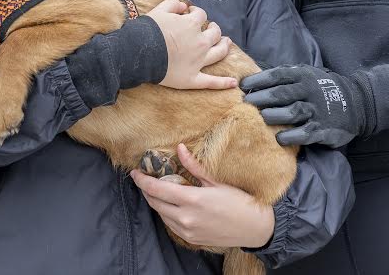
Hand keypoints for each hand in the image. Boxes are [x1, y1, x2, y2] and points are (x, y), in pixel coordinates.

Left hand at [130, 143, 274, 248]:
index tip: (135, 173)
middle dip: (146, 190)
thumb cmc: (238, 201)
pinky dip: (166, 212)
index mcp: (191, 199)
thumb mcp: (216, 181)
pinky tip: (171, 204)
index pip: (157, 189)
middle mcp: (185, 217)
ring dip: (156, 201)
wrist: (254, 228)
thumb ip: (194, 166)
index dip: (142, 181)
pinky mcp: (190, 238)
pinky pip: (170, 224)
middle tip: (144, 178)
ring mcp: (187, 230)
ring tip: (157, 189)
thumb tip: (180, 149)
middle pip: (155, 202)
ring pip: (161, 214)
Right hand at [147, 0, 236, 89]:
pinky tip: (234, 83)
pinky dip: (223, 83)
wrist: (138, 53)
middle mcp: (200, 42)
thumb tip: (183, 6)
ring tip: (227, 43)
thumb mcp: (159, 10)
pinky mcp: (192, 78)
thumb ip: (173, 3)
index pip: (201, 15)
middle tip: (212, 28)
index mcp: (192, 25)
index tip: (191, 14)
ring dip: (225, 47)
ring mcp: (198, 61)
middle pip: (215, 33)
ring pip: (219, 53)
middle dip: (214, 29)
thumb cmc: (148, 31)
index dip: (196, 13)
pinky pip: (211, 82)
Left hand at [241, 65, 372, 147]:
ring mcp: (317, 110)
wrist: (356, 103)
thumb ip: (286, 76)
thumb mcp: (308, 75)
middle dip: (261, 98)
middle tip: (245, 103)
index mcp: (303, 76)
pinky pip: (305, 133)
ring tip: (261, 118)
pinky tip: (279, 138)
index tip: (243, 85)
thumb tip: (257, 78)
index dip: (258, 80)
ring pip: (292, 111)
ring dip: (274, 115)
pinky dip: (291, 136)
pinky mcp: (323, 128)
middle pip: (281, 93)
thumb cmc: (322, 89)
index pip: (277, 76)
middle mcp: (309, 91)